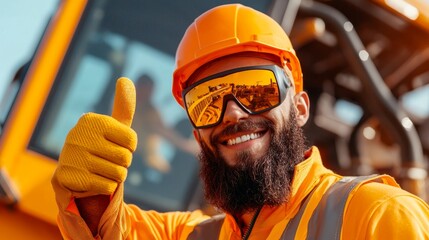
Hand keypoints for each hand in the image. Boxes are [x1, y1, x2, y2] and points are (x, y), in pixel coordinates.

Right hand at [51, 77, 136, 234]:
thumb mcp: (113, 127)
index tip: (118, 145)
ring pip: (118, 174)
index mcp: (92, 121)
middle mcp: (79, 135)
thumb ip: (123, 106)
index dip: (130, 147)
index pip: (132, 139)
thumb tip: (125, 79)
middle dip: (123, 163)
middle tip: (108, 159)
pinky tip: (95, 180)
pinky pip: (107, 186)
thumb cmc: (101, 146)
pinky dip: (106, 186)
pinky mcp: (69, 177)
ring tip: (102, 169)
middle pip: (126, 158)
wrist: (75, 173)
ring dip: (116, 175)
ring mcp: (72, 156)